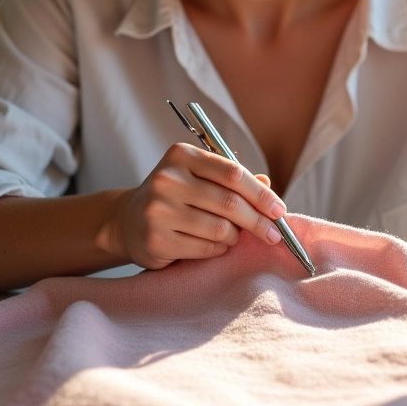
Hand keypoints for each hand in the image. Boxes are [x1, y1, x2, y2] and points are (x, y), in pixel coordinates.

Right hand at [105, 143, 285, 269]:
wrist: (128, 220)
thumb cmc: (175, 196)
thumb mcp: (200, 178)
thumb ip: (232, 180)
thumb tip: (268, 186)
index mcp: (182, 155)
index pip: (232, 173)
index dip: (260, 194)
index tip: (278, 210)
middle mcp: (167, 179)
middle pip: (229, 203)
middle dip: (257, 221)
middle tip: (273, 234)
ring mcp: (158, 210)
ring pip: (219, 229)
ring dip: (234, 237)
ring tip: (231, 237)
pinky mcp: (156, 239)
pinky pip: (204, 249)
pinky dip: (218, 250)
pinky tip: (213, 246)